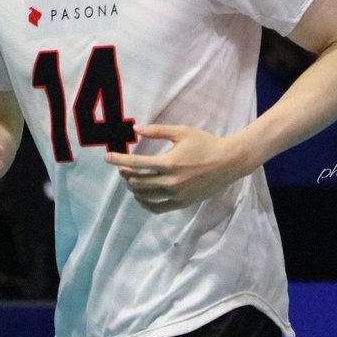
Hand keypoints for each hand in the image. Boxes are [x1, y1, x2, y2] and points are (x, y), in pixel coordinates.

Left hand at [105, 124, 250, 213]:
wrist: (229, 161)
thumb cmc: (205, 143)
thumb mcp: (182, 132)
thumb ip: (157, 131)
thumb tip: (136, 128)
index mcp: (169, 163)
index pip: (136, 164)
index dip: (119, 160)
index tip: (107, 157)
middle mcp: (171, 182)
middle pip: (138, 182)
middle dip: (126, 174)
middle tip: (123, 167)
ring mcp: (177, 195)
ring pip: (145, 196)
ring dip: (134, 188)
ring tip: (131, 179)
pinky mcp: (183, 203)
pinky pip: (158, 208)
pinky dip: (146, 203)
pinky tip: (142, 196)